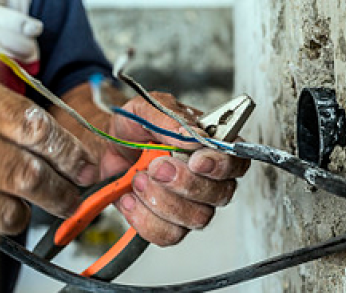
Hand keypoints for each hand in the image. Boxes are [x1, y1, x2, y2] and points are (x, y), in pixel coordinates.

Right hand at [0, 77, 98, 258]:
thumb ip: (25, 109)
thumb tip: (65, 126)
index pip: (33, 128)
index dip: (68, 152)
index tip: (86, 168)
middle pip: (25, 176)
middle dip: (59, 193)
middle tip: (71, 198)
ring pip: (5, 213)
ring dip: (24, 214)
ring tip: (24, 205)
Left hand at [100, 92, 249, 246]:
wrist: (108, 147)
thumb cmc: (136, 127)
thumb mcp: (146, 109)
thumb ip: (171, 119)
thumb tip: (192, 136)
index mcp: (214, 148)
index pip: (237, 162)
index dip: (221, 165)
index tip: (196, 160)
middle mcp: (211, 180)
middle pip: (219, 194)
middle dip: (184, 183)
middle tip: (156, 166)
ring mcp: (193, 205)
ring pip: (196, 218)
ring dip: (161, 200)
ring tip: (138, 179)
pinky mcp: (171, 225)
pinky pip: (169, 234)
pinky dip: (144, 218)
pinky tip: (131, 198)